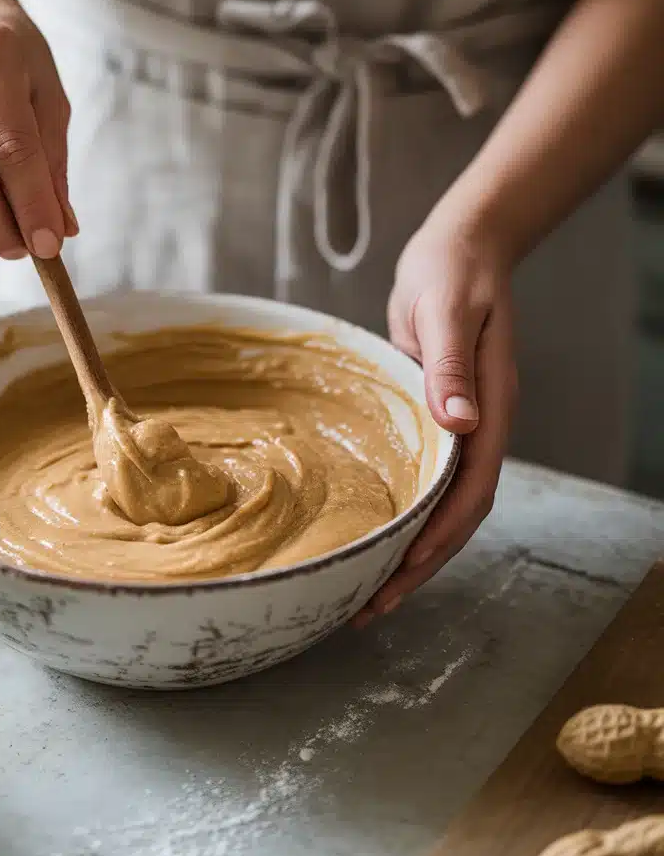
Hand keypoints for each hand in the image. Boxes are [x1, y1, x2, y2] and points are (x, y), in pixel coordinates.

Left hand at [354, 215, 517, 625]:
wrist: (456, 249)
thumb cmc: (452, 274)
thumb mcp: (447, 313)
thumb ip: (450, 368)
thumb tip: (461, 424)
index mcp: (489, 410)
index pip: (470, 493)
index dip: (437, 539)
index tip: (402, 574)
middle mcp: (477, 427)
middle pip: (456, 515)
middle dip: (419, 565)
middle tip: (370, 606)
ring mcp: (457, 425)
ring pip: (440, 505)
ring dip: (409, 549)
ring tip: (367, 588)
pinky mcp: (432, 417)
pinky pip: (423, 479)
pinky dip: (403, 513)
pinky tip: (375, 530)